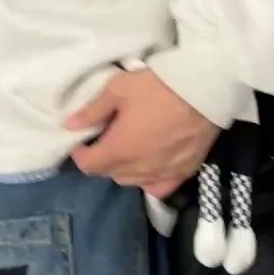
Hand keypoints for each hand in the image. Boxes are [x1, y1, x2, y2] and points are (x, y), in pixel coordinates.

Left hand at [65, 68, 219, 197]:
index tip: (82, 141)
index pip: (89, 165)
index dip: (80, 154)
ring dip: (123, 169)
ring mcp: (163, 173)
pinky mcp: (183, 173)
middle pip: (109, 174)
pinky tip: (149, 165)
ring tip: (126, 149)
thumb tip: (69, 126)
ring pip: (132, 181)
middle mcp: (139, 168)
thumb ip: (92, 110)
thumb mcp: (118, 89)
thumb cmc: (157, 86)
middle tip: (104, 139)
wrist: (204, 91)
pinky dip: (149, 180)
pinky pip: (158, 187)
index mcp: (119, 149)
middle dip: (101, 159)